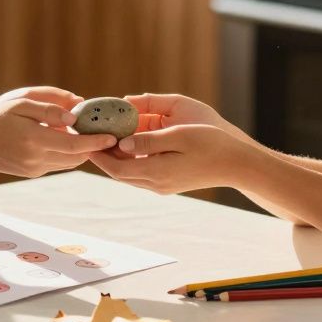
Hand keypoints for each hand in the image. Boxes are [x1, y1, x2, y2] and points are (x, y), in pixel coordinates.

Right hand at [0, 86, 116, 177]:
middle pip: (77, 156)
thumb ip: (50, 106)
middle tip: (108, 130)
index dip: (96, 141)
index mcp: (33, 139)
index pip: (74, 144)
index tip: (113, 136)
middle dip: (94, 145)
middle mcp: (35, 158)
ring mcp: (34, 169)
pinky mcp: (33, 172)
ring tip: (91, 132)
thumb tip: (76, 113)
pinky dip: (68, 152)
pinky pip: (59, 163)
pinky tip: (69, 137)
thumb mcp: (20, 102)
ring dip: (82, 149)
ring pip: (70, 161)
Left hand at [87, 123, 258, 193]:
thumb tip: (122, 143)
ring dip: (115, 159)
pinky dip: (129, 160)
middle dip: (102, 156)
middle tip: (89, 136)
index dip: (98, 154)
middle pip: (118, 173)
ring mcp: (162, 186)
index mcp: (156, 172)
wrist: (236, 164)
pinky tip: (128, 145)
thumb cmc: (211, 143)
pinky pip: (141, 173)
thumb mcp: (180, 135)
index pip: (115, 167)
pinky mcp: (169, 183)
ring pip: (129, 174)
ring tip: (105, 138)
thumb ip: (149, 140)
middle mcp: (156, 183)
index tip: (85, 137)